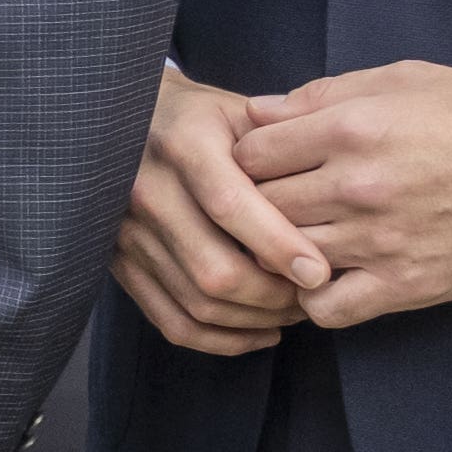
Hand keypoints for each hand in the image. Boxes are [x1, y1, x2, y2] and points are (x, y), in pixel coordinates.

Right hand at [115, 61, 324, 355]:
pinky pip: (172, 321)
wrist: (125, 119)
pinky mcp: (120, 264)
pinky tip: (262, 331)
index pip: (229, 206)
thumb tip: (330, 203)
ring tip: (294, 310)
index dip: (278, 245)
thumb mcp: (242, 111)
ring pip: (197, 303)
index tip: (321, 271)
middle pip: (213, 269)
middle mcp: (146, 190)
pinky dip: (221, 340)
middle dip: (273, 294)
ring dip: (255, 319)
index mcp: (182, 144)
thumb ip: (282, 149)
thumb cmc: (203, 117)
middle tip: (315, 294)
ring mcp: (127, 233)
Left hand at [233, 65, 451, 327]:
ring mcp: (381, 240)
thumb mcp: (404, 79)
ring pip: (286, 258)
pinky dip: (315, 300)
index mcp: (353, 127)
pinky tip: (324, 279)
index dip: (244, 158)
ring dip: (278, 255)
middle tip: (259, 208)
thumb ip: (324, 94)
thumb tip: (257, 112)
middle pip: (259, 207)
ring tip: (285, 245)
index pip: (251, 152)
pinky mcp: (407, 285)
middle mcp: (359, 185)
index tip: (254, 165)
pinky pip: (328, 310)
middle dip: (252, 207)